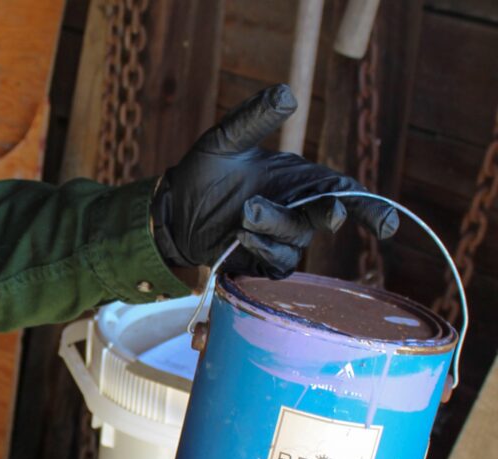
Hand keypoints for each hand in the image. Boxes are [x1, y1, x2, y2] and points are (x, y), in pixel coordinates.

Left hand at [150, 84, 398, 278]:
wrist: (174, 207)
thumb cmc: (206, 171)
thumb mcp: (226, 140)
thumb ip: (254, 119)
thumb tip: (286, 94)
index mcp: (302, 180)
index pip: (347, 193)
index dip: (371, 209)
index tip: (387, 226)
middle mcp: (298, 211)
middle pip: (329, 217)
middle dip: (331, 214)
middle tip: (333, 214)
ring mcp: (282, 239)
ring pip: (297, 239)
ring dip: (276, 226)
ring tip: (245, 212)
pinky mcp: (261, 260)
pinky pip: (275, 261)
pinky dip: (262, 247)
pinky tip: (240, 235)